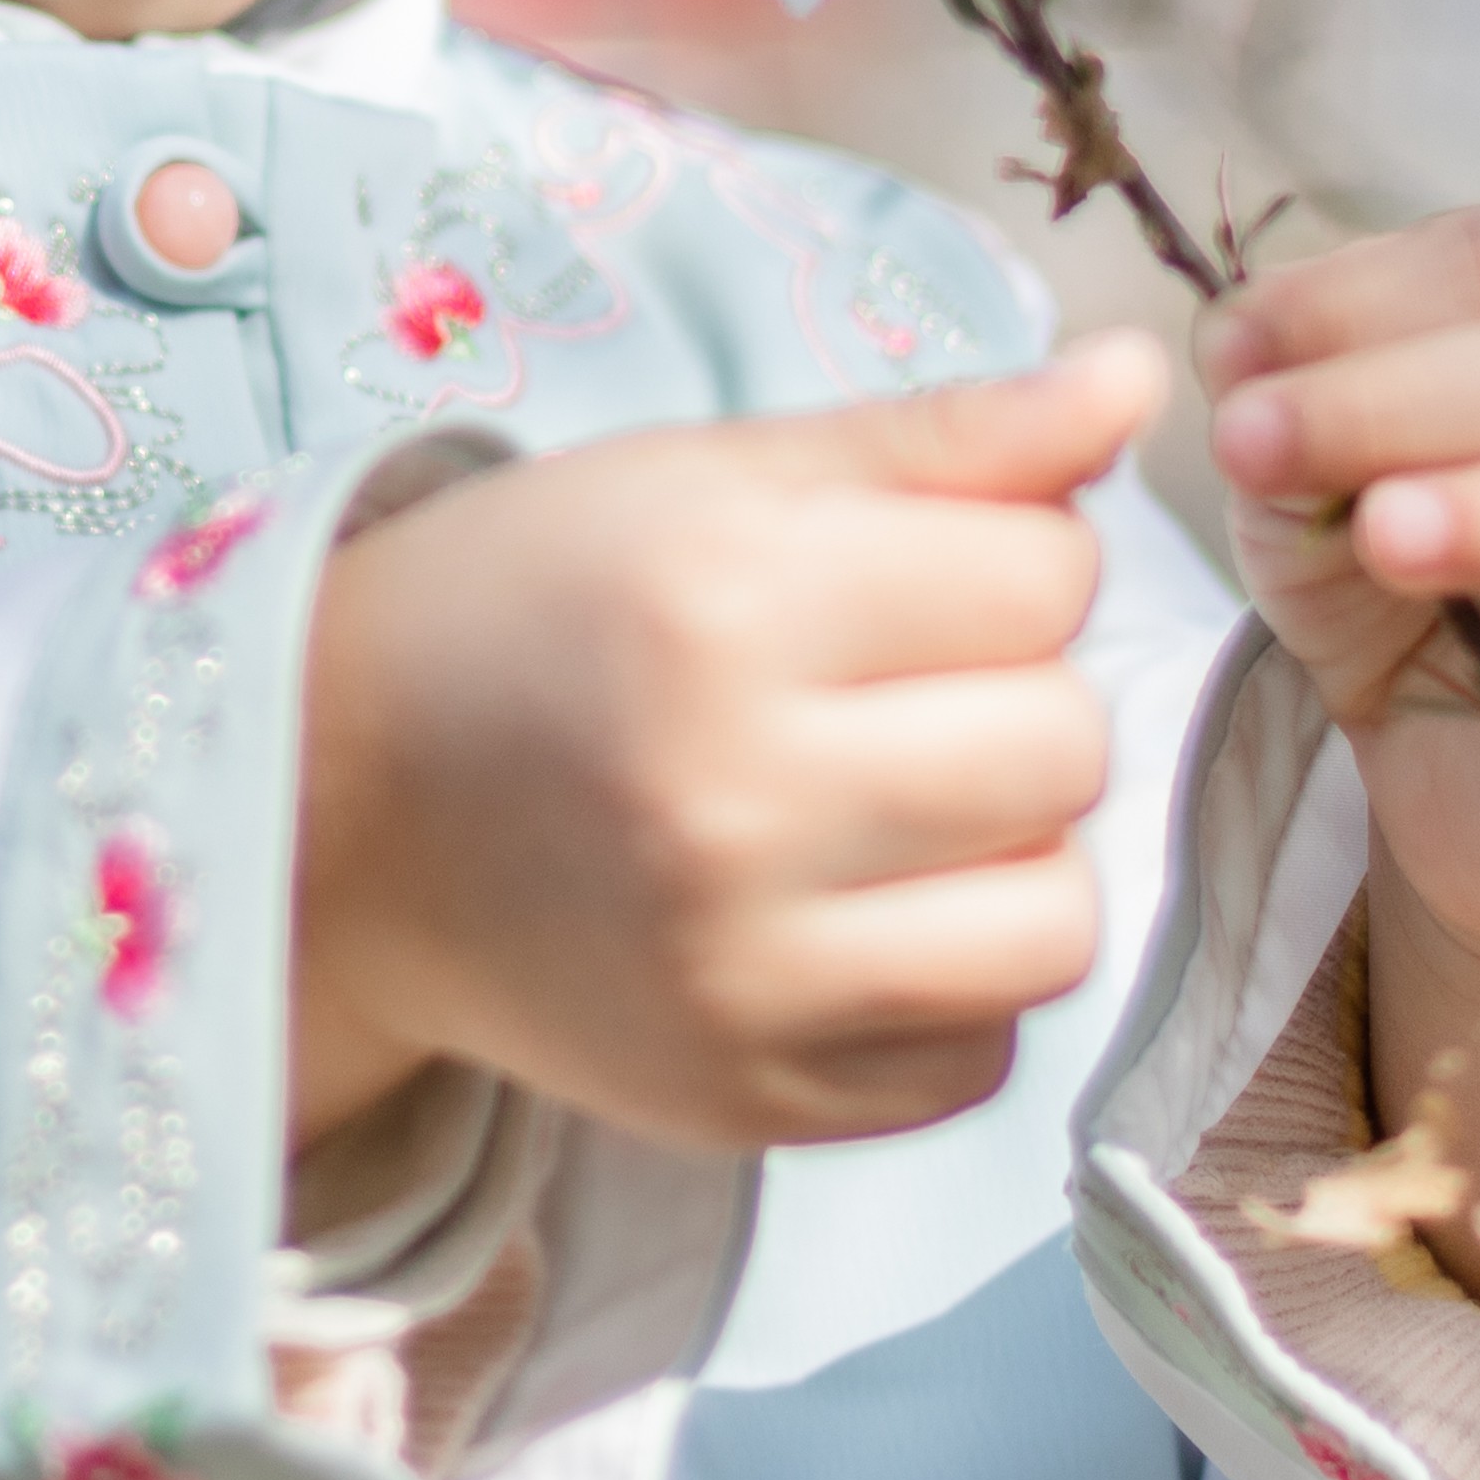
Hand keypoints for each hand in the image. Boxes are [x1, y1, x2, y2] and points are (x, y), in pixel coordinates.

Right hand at [289, 340, 1156, 1157]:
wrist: (337, 812)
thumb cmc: (532, 608)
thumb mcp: (710, 479)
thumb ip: (942, 435)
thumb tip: (1142, 380)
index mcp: (725, 599)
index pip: (1047, 572)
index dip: (1000, 559)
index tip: (901, 576)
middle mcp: (733, 794)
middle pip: (1067, 742)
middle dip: (1009, 700)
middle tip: (886, 695)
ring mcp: (742, 972)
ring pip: (1058, 918)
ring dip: (1008, 857)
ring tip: (894, 814)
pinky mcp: (747, 1099)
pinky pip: (982, 1058)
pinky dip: (945, 989)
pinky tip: (846, 920)